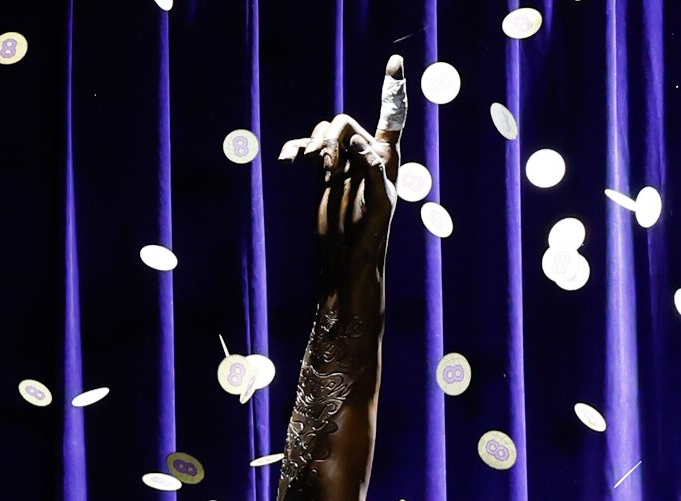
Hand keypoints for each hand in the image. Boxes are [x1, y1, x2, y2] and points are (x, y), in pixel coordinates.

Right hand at [283, 54, 405, 292]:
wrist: (347, 260)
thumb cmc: (371, 238)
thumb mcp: (379, 205)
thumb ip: (372, 169)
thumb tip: (355, 140)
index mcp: (387, 159)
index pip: (392, 117)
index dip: (393, 89)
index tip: (394, 61)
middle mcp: (365, 155)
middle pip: (343, 123)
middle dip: (331, 139)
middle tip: (327, 168)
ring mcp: (342, 163)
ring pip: (323, 132)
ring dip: (316, 146)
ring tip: (318, 171)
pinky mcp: (322, 174)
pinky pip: (306, 149)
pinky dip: (296, 150)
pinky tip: (286, 161)